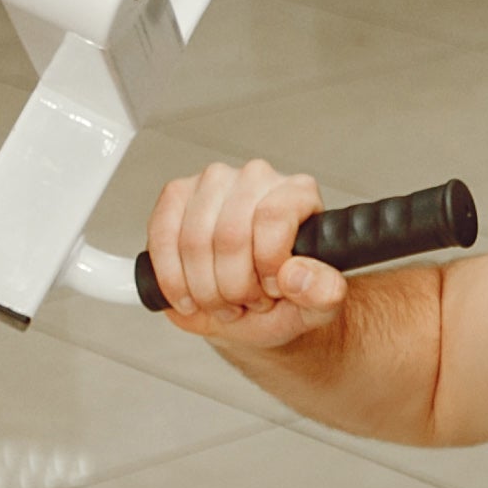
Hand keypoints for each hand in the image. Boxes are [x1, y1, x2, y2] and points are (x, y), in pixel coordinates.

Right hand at [146, 159, 347, 349]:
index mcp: (298, 193)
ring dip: (203, 288)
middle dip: (233, 287)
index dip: (267, 265)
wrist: (251, 309)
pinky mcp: (176, 196)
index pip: (273, 218)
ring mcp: (213, 182)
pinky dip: (172, 278)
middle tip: (244, 304)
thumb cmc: (285, 300)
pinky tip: (189, 297)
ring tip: (221, 303)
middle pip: (230, 235)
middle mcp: (257, 178)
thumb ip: (324, 292)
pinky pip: (162, 237)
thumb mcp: (318, 306)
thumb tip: (296, 274)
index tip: (271, 291)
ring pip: (194, 241)